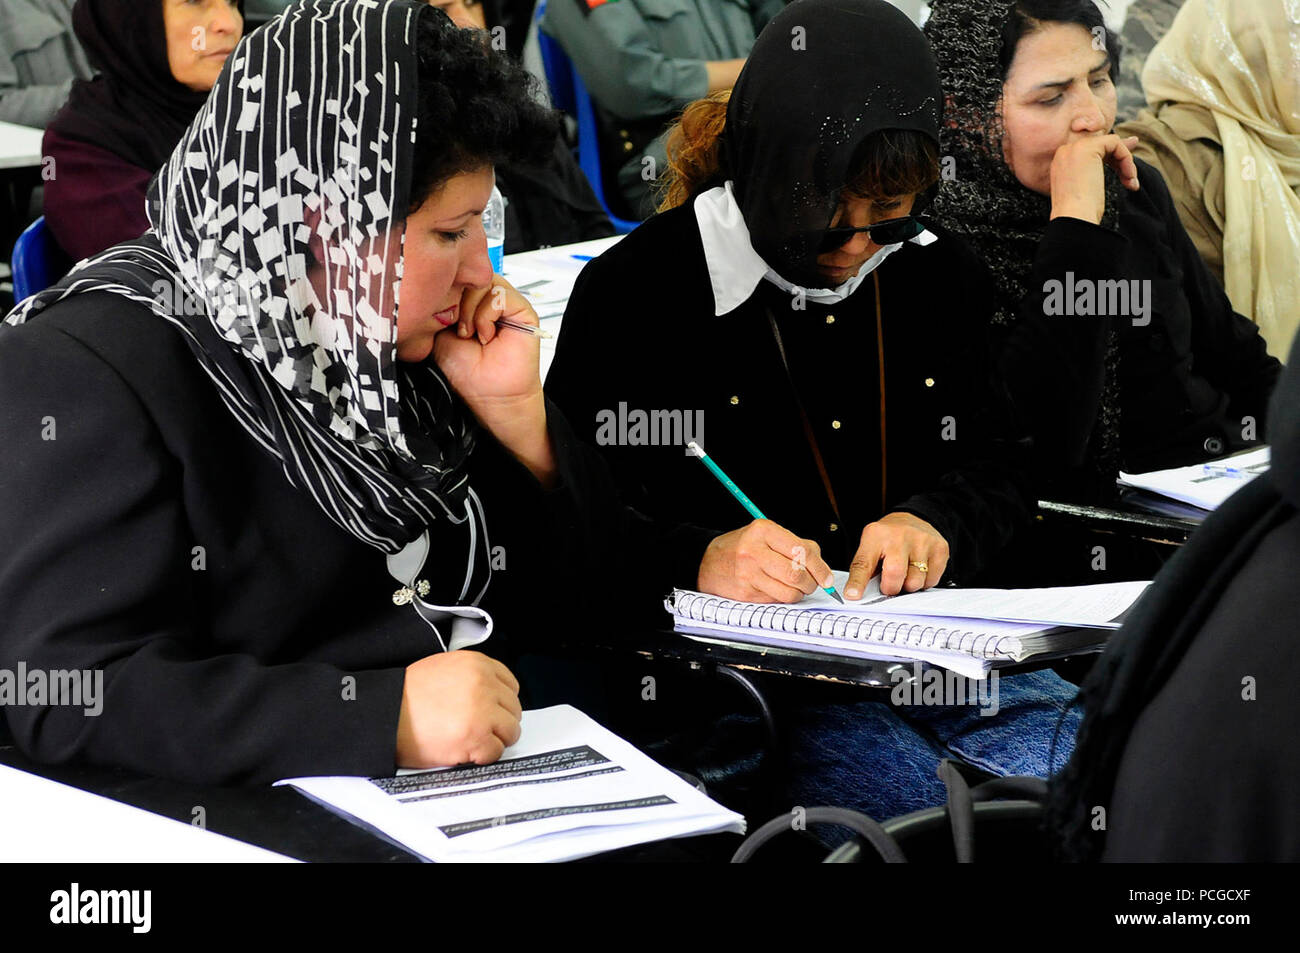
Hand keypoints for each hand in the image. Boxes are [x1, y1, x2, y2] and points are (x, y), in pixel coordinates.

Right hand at [395, 650, 522, 767]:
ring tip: (471, 740)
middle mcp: (483, 685)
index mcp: (477, 665)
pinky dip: (483, 756)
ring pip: (510, 731)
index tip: (493, 711)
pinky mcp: (476, 737)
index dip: (501, 702)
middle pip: (513, 709)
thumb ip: (472, 677)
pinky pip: (496, 752)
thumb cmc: (407, 696)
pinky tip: (465, 751)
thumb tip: (493, 694)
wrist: (384, 714)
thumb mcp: (444, 668)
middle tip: (479, 730)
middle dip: (499, 722)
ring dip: (494, 739)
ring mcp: (482, 712)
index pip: (511, 685)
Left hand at [433, 274, 542, 412]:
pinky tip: (486, 335)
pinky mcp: (523, 310)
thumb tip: (437, 284)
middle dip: (456, 300)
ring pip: (483, 281)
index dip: (445, 291)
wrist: (491, 396)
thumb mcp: (439, 333)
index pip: (456, 274)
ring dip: (470, 310)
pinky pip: (500, 294)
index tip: (441, 319)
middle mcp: (489, 299)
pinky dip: (486, 315)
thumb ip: (440, 306)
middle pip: (469, 273)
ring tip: (471, 334)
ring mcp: (507, 303)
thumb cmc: (468, 371)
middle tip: (458, 330)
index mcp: (470, 301)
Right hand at [697, 519, 835, 603]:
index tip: (827, 578)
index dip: (820, 568)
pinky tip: (777, 590)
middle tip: (811, 584)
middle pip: (796, 574)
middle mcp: (754, 550)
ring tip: (795, 588)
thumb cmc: (742, 548)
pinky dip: (782, 598)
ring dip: (798, 594)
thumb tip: (822, 568)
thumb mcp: (766, 535)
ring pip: (788, 592)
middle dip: (811, 584)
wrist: (707, 562)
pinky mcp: (745, 592)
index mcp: (763, 530)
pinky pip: (775, 600)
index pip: (802, 551)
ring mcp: (748, 573)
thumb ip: (795, 545)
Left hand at [845, 512, 949, 597]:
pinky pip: (932, 580)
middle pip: (894, 574)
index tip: (853, 596)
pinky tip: (919, 570)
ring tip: (906, 574)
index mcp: (876, 535)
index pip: (864, 563)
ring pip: (915, 582)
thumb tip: (858, 595)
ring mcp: (922, 541)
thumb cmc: (889, 537)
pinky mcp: (940, 548)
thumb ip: (864, 569)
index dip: (858, 582)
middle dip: (891, 588)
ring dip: (908, 586)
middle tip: (889, 585)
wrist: (915, 518)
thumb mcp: (871, 545)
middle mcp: (900, 536)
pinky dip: (924, 582)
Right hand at [1048, 134, 1140, 224]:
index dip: (1112, 160)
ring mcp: (1074, 148)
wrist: (1074, 220)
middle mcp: (1065, 152)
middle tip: (1130, 180)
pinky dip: (1127, 159)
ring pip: (1111, 143)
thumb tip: (1133, 140)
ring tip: (1129, 182)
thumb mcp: (1092, 184)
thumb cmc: (1081, 212)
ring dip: (1126, 162)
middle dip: (1121, 160)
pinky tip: (1127, 177)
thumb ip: (1105, 163)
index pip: (1093, 151)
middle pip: (1102, 145)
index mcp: (1062, 162)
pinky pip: (1116, 143)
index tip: (1125, 174)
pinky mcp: (1088, 148)